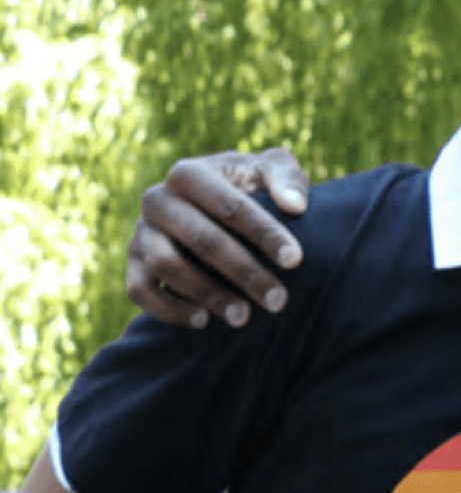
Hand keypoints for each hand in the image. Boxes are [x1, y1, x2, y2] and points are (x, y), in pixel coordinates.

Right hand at [131, 148, 310, 328]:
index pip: (229, 206)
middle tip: (279, 300)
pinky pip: (139, 290)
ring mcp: (142, 232)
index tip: (295, 260)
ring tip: (244, 317)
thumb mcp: (272, 171)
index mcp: (189, 174)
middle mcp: (158, 200)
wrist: (220, 211)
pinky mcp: (133, 263)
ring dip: (208, 294)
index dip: (264, 233)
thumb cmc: (252, 188)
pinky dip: (169, 310)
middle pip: (200, 239)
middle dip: (244, 272)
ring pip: (166, 265)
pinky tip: (205, 321)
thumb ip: (287, 178)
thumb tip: (294, 205)